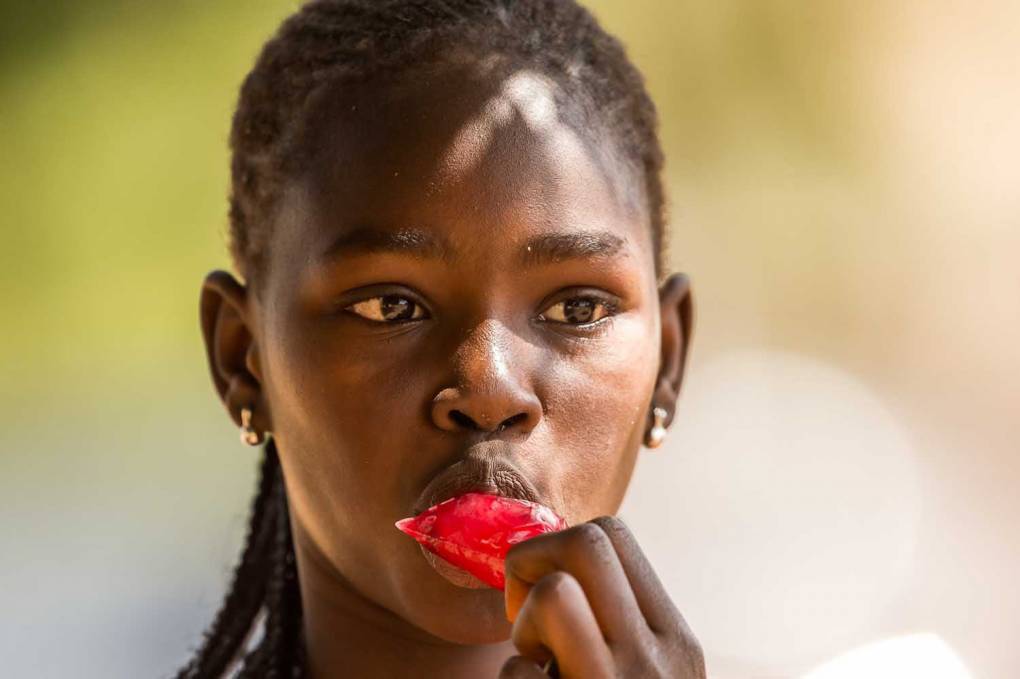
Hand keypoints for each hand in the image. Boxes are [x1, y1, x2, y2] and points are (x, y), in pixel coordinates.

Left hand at [498, 516, 704, 678]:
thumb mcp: (653, 673)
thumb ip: (625, 627)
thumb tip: (557, 566)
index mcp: (676, 641)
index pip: (613, 534)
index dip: (558, 545)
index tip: (544, 590)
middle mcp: (655, 659)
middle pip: (585, 541)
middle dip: (532, 562)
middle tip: (524, 613)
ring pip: (554, 593)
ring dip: (526, 626)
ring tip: (538, 664)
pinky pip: (515, 672)